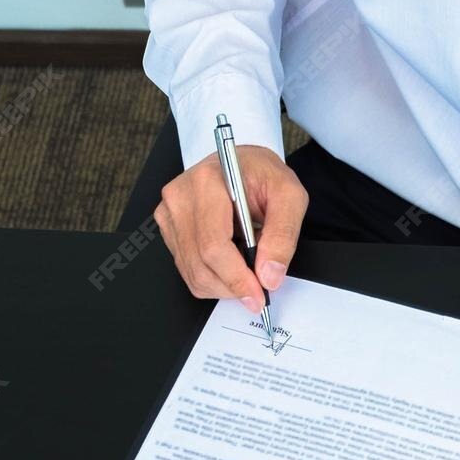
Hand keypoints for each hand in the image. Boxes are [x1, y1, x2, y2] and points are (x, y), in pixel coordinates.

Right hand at [153, 144, 307, 309]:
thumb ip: (283, 235)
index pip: (214, 244)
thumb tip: (269, 275)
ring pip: (193, 273)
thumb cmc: (262, 176)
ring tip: (246, 269)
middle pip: (201, 264)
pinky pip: (188, 270)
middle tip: (258, 292)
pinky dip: (213, 279)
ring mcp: (170, 213)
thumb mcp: (289, 195)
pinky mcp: (169, 228)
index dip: (236, 277)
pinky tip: (230, 264)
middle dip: (233, 286)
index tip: (258, 294)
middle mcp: (181, 197)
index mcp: (207, 182)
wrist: (242, 166)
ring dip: (224, 285)